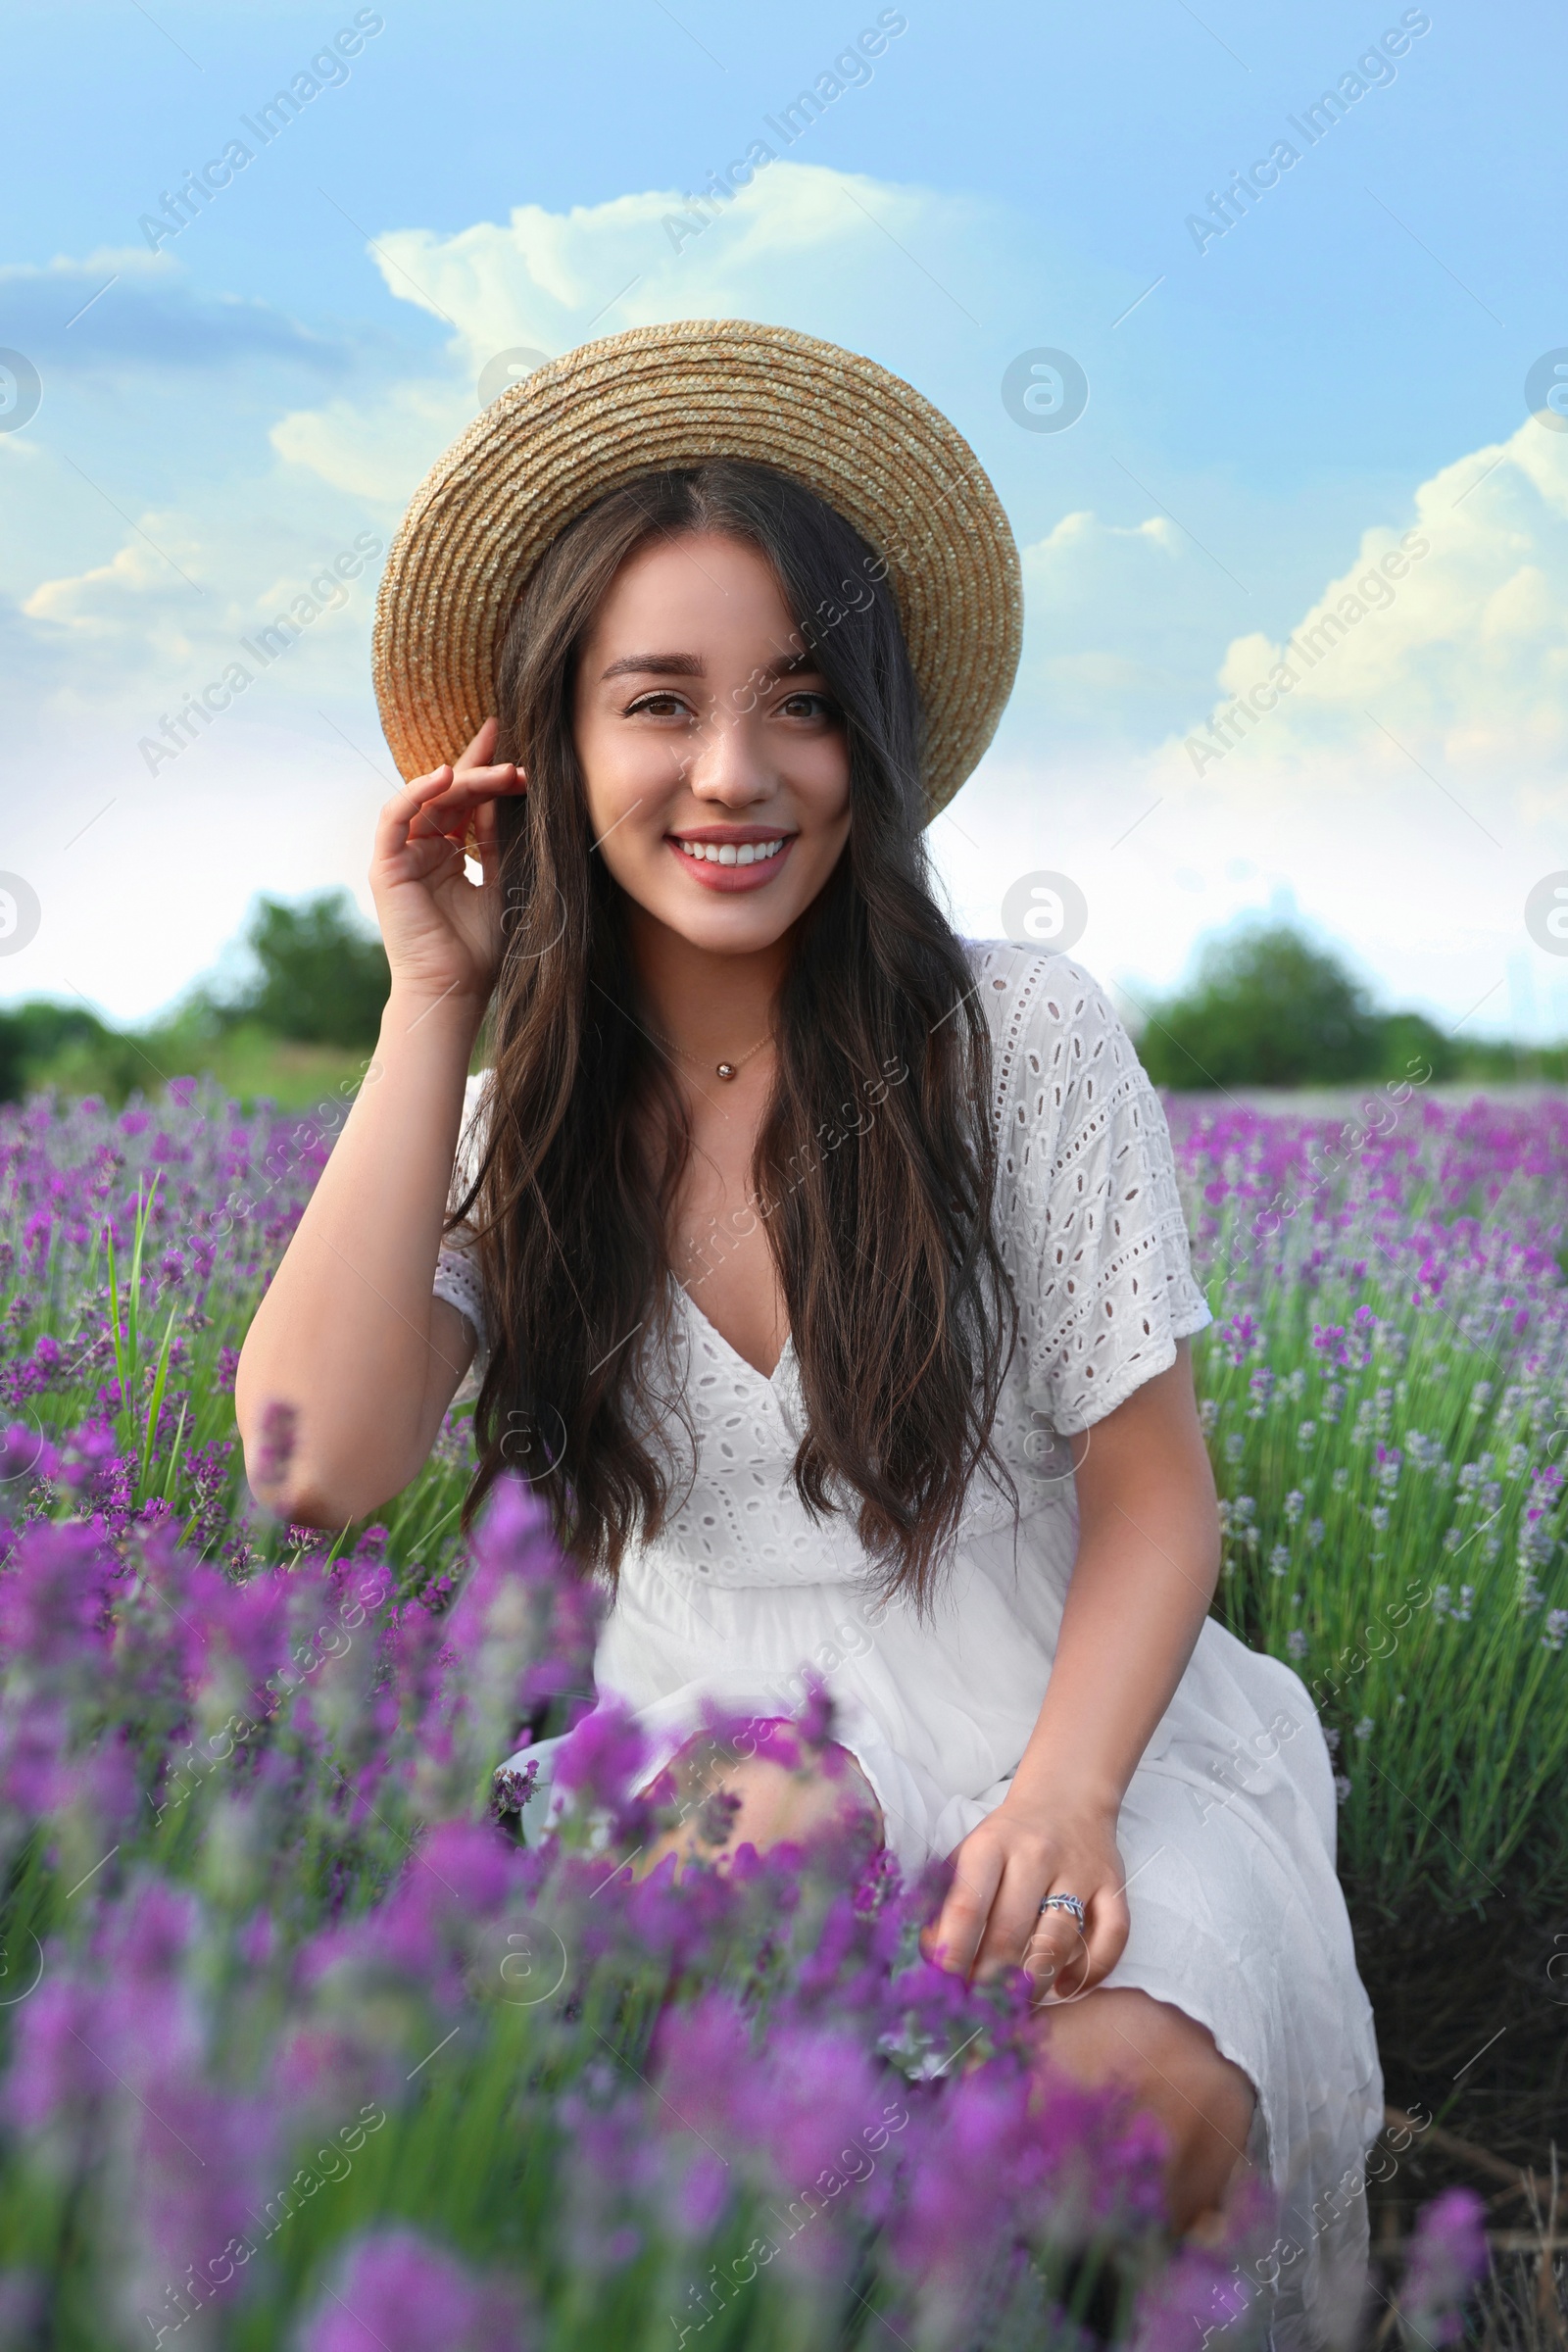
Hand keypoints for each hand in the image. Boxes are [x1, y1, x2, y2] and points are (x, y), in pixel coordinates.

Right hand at [368, 717, 526, 1011]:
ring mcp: (402, 857)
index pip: (466, 804)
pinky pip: (396, 818)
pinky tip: (445, 776)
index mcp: (449, 856)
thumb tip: (503, 796)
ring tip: (500, 770)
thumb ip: (496, 841)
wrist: (455, 988)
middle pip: (450, 797)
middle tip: (513, 755)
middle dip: (481, 771)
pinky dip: (417, 792)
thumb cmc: (479, 949)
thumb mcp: (499, 882)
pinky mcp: (386, 866)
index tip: (512, 751)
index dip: (485, 774)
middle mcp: (423, 851)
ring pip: (429, 801)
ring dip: (464, 781)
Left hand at [921, 1794, 1128, 2003]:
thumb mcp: (970, 1854)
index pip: (968, 1906)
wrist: (1066, 1796)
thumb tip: (930, 1955)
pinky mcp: (1113, 1886)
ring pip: (1058, 1941)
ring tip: (1016, 2003)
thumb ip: (948, 1901)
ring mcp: (1079, 1871)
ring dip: (1033, 1982)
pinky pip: (1112, 1937)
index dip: (954, 1952)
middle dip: (990, 1979)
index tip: (944, 1987)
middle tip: (978, 2008)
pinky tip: (1065, 1986)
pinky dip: (1090, 1971)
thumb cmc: (1008, 1838)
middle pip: (1012, 1931)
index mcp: (992, 1845)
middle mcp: (1037, 1855)